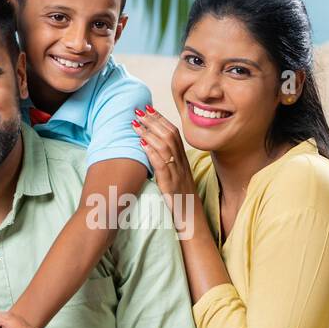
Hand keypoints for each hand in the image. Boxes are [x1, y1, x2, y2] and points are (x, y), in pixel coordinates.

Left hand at [132, 106, 197, 231]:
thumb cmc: (181, 199)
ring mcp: (177, 173)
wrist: (192, 219)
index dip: (161, 119)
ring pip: (165, 147)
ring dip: (150, 133)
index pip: (173, 133)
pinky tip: (142, 144)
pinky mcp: (171, 184)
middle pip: (169, 135)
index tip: (148, 109)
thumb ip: (167, 163)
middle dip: (153, 121)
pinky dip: (152, 153)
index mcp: (183, 160)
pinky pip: (162, 165)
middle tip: (138, 110)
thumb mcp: (176, 177)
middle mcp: (181, 163)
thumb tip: (152, 150)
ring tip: (136, 124)